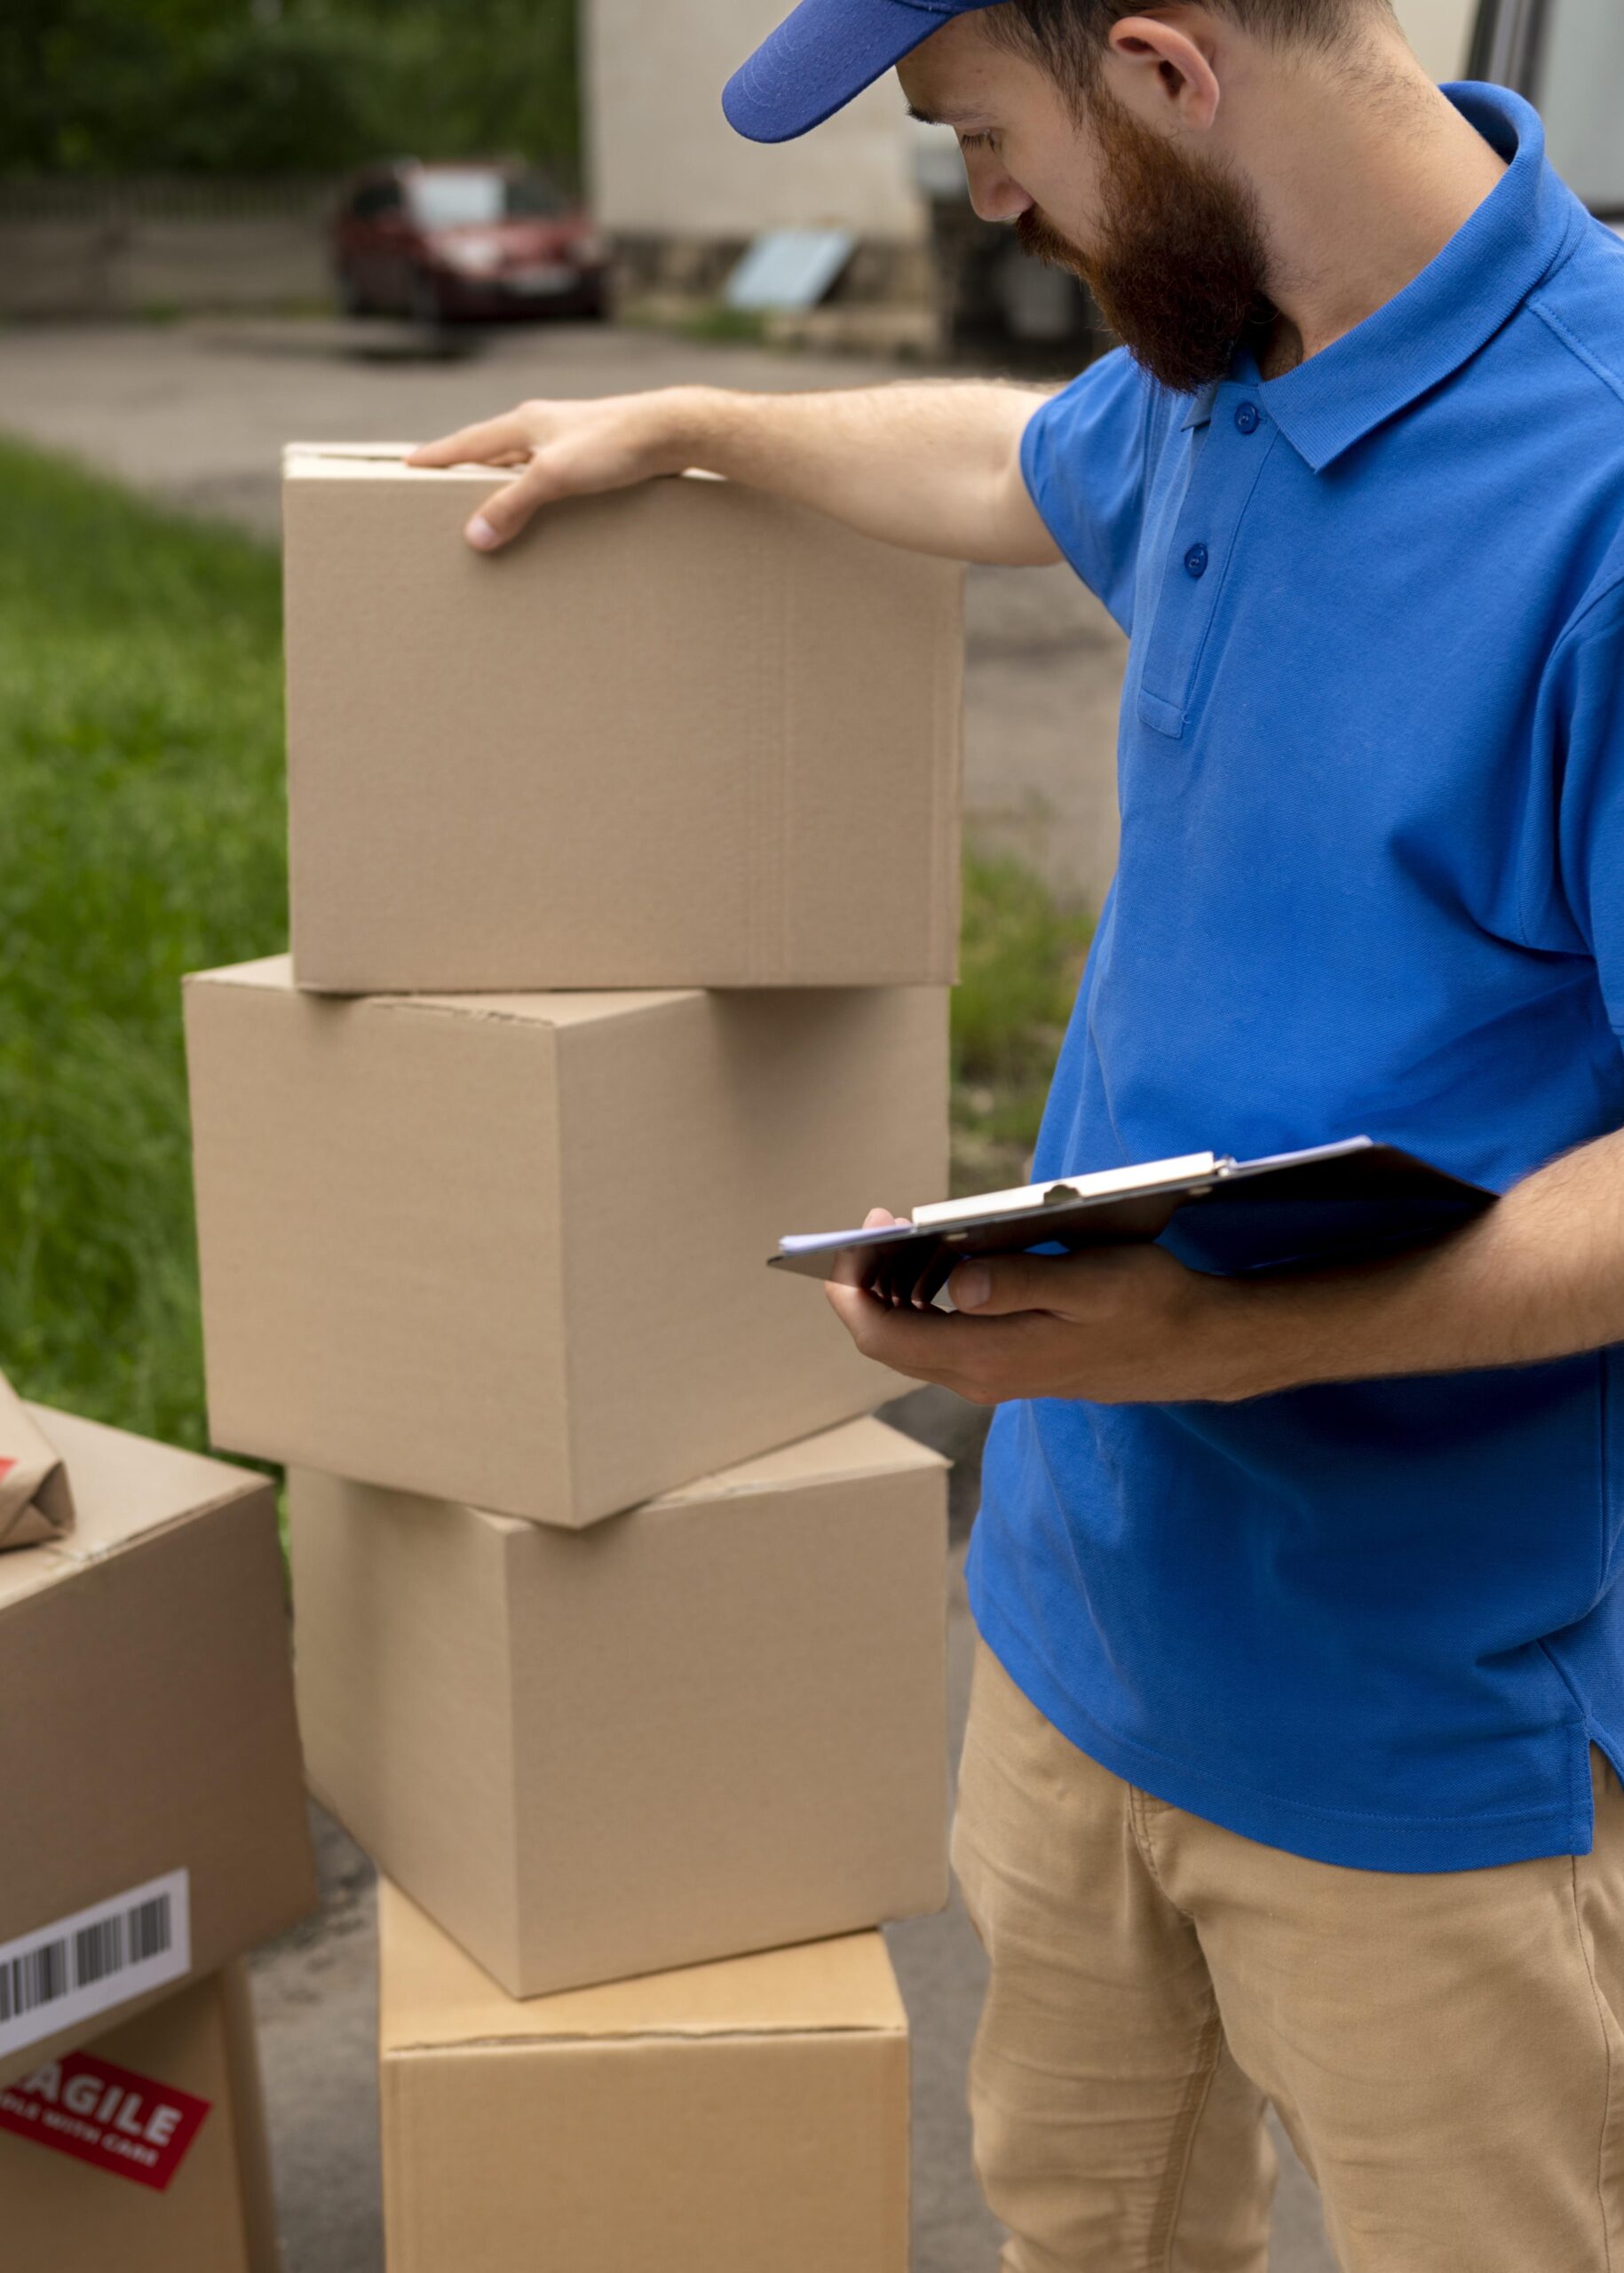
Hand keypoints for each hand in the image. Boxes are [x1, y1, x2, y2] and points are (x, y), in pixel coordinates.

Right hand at [406, 389, 702, 551]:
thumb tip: (474, 536)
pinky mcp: (592, 453)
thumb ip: (512, 506)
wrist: (672, 431)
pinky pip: (547, 472)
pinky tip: (540, 505)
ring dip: (499, 480)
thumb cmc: (613, 446)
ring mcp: (567, 437)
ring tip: (482, 501)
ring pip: (519, 461)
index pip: (466, 442)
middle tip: (436, 485)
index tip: (406, 465)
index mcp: (523, 424)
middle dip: (463, 468)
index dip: (435, 456)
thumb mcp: (555, 477)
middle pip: (489, 449)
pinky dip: (532, 489)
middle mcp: (541, 425)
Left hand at [824, 1210, 1256, 1405]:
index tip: (854, 1237)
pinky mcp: (1009, 1364)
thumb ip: (1020, 1283)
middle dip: (865, 1283)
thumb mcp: (1091, 1282)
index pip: (882, 1335)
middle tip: (878, 1223)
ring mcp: (993, 1375)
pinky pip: (942, 1337)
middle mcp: (981, 1376)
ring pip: (911, 1340)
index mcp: (990, 1357)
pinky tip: (943, 1262)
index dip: (851, 1289)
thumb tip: (956, 1283)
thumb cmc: (1150, 1305)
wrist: (1197, 1346)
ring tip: (904, 1235)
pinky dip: (925, 1300)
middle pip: (886, 1339)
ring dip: (894, 1290)